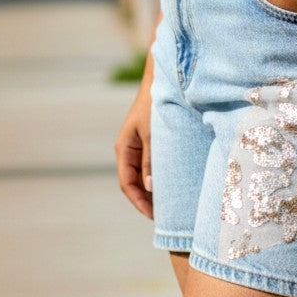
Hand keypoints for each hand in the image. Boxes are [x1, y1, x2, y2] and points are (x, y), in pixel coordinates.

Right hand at [114, 58, 153, 218]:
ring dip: (152, 190)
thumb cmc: (156, 104)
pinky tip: (171, 185)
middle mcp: (129, 149)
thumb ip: (151, 160)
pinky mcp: (149, 142)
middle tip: (164, 217)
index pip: (127, 183)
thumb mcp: (154, 133)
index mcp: (124, 148)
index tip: (153, 216)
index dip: (139, 202)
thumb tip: (149, 188)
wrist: (162, 80)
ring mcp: (138, 146)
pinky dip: (158, 178)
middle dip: (146, 201)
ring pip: (142, 176)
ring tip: (169, 206)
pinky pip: (150, 166)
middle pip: (133, 183)